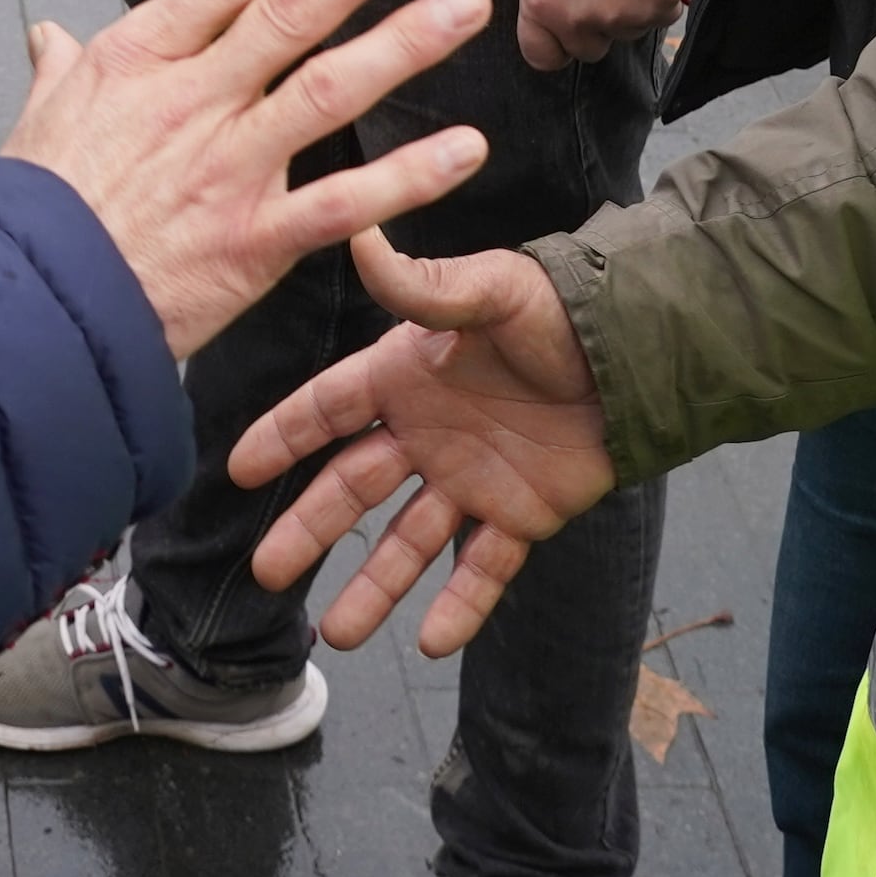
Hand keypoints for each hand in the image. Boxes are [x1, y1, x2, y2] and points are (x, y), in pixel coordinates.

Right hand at [0, 0, 504, 356]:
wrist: (25, 307)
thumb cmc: (33, 212)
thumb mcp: (37, 119)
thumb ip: (60, 68)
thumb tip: (48, 34)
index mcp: (140, 59)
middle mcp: (190, 101)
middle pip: (292, 11)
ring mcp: (225, 169)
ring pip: (328, 91)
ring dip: (405, 43)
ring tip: (466, 3)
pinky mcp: (251, 241)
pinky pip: (344, 204)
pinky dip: (408, 177)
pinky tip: (464, 148)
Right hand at [227, 236, 615, 653]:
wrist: (639, 355)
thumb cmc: (561, 311)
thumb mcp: (491, 291)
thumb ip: (424, 285)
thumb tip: (359, 233)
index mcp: (407, 376)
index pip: (328, 410)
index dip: (282, 437)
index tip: (236, 472)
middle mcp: (429, 433)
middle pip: (354, 489)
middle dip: (310, 530)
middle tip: (267, 574)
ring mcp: (473, 480)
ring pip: (409, 543)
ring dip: (374, 588)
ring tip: (338, 637)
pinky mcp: (523, 515)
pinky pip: (485, 569)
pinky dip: (462, 607)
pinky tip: (433, 644)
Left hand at [514, 0, 685, 72]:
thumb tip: (556, 19)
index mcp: (541, 5)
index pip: (541, 56)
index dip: (554, 48)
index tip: (562, 38)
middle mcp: (578, 20)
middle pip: (588, 51)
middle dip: (595, 30)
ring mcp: (620, 19)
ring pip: (626, 33)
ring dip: (627, 12)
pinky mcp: (656, 10)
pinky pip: (660, 17)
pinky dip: (658, 1)